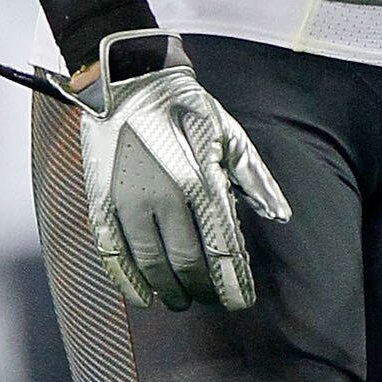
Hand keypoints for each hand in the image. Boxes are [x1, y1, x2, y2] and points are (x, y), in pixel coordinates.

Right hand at [74, 35, 289, 310]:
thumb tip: (280, 216)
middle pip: (188, 263)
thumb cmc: (184, 108)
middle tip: (213, 301)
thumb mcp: (230, 135)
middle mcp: (165, 196)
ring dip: (170, 291)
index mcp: (202, 180)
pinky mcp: (101, 201)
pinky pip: (113, 254)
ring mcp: (129, 201)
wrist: (127, 80)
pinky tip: (143, 298)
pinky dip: (128, 282)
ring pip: (152, 265)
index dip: (234, 282)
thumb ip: (255, 179)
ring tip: (183, 302)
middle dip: (204, 289)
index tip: (242, 301)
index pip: (223, 248)